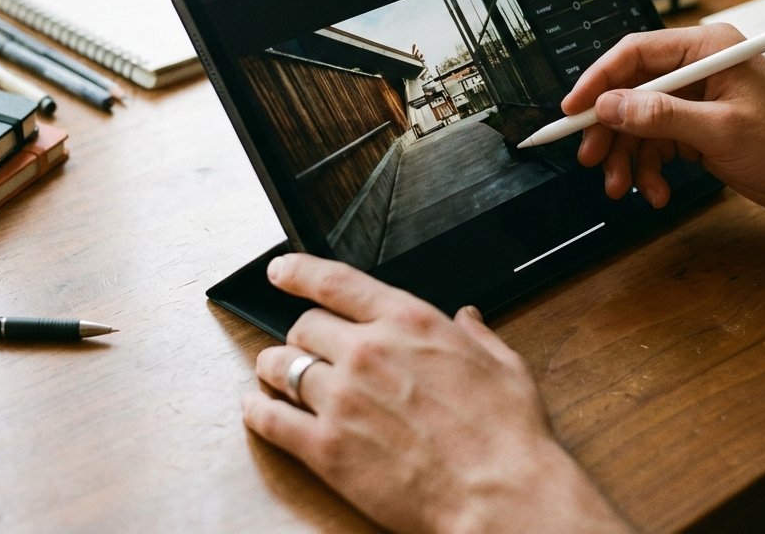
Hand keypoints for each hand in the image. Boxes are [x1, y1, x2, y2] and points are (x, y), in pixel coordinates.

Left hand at [242, 253, 632, 533]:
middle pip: (304, 327)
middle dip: (302, 335)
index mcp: (409, 322)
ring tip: (274, 374)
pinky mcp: (327, 448)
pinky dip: (258, 412)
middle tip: (303, 347)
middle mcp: (367, 351)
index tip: (281, 270)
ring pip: (282, 367)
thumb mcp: (504, 365)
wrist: (500, 494)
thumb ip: (477, 335)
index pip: (335, 282)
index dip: (299, 271)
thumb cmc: (508, 434)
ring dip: (274, 368)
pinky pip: (272, 420)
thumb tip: (468, 320)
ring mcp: (342, 399)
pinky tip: (257, 409)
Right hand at [561, 23, 764, 219]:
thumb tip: (611, 106)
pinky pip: (656, 145)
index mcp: (708, 49)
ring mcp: (697, 101)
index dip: (599, 80)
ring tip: (624, 187)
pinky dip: (650, 170)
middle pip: (631, 91)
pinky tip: (657, 192)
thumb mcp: (721, 131)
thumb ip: (661, 116)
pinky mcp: (698, 129)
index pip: (636, 53)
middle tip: (592, 157)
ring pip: (639, 123)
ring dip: (627, 157)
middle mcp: (698, 70)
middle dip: (609, 128)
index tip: (574, 110)